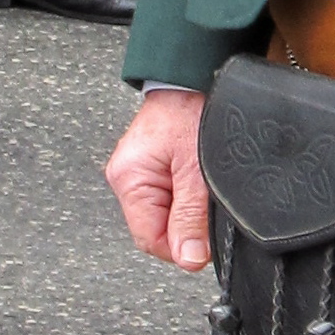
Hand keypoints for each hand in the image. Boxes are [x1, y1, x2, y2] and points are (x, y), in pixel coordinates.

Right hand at [107, 88, 210, 269]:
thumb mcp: (198, 171)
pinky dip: (188, 193)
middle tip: (207, 200)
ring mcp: (139, 171)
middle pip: (157, 228)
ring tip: (202, 183)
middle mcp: (127, 176)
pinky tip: (197, 177)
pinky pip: (170, 195)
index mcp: (129, 179)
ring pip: (166, 212)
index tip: (205, 240)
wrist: (193, 76)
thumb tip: (188, 259)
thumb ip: (192, 217)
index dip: (180, 247)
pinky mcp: (153, 165)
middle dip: (186, 223)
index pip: (149, 239)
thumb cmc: (192, 110)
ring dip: (188, 207)